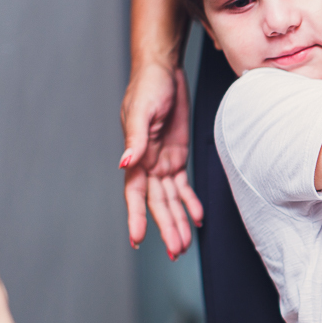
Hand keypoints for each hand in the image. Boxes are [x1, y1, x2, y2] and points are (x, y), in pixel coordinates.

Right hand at [120, 62, 202, 258]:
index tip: (137, 240)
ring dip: (177, 221)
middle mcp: (147, 163)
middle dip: (165, 227)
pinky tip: (197, 218)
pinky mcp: (177, 156)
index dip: (136, 216)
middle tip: (175, 252)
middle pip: (157, 202)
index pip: (135, 193)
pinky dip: (190, 202)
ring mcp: (162, 161)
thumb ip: (135, 139)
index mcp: (135, 156)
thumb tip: (124, 162)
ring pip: (170, 199)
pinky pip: (183, 185)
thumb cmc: (148, 87)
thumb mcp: (141, 111)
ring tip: (184, 245)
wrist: (164, 70)